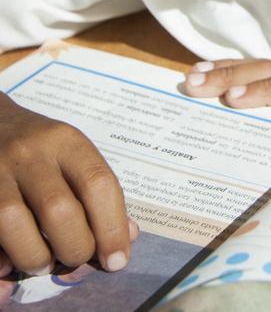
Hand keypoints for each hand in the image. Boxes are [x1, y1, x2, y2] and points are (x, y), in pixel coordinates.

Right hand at [0, 93, 137, 275]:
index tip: (117, 260)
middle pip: (58, 210)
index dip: (111, 228)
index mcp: (65, 141)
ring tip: (45, 262)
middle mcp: (30, 153)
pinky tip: (14, 262)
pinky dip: (4, 260)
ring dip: (36, 257)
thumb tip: (126, 236)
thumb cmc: (40, 146)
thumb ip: (97, 189)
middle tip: (77, 258)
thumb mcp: (72, 152)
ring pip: (14, 223)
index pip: (97, 183)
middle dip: (75, 248)